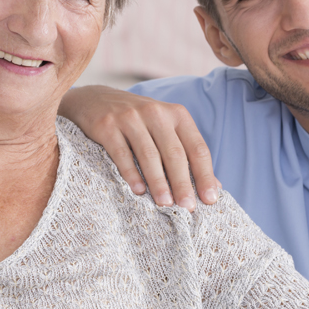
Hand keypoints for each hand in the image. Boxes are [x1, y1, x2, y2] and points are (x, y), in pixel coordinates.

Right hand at [59, 85, 218, 210]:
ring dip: (158, 182)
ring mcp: (130, 118)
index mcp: (176, 114)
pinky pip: (122, 153)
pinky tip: (138, 191)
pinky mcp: (107, 125)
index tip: (209, 200)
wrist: (94, 100)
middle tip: (187, 208)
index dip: (205, 175)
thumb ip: (186, 153)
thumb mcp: (164, 129)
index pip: (197, 148)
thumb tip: (214, 188)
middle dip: (183, 183)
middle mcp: (156, 112)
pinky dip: (131, 173)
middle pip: (174, 153)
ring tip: (165, 204)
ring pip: (149, 155)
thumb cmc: (137, 122)